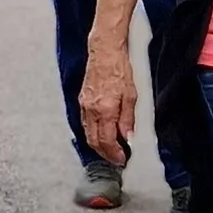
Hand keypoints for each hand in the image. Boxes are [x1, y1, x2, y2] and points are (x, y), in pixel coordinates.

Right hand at [77, 42, 136, 164]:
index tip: (122, 159)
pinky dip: (92, 134)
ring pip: (87, 134)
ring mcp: (84, 106)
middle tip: (116, 159)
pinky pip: (85, 124)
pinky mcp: (81, 102)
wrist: (104, 53)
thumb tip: (128, 137)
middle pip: (94, 141)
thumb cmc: (119, 69)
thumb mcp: (131, 95)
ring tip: (110, 150)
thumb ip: (128, 119)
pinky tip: (100, 134)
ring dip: (98, 146)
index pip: (107, 141)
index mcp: (105, 110)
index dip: (115, 154)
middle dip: (105, 154)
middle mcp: (92, 110)